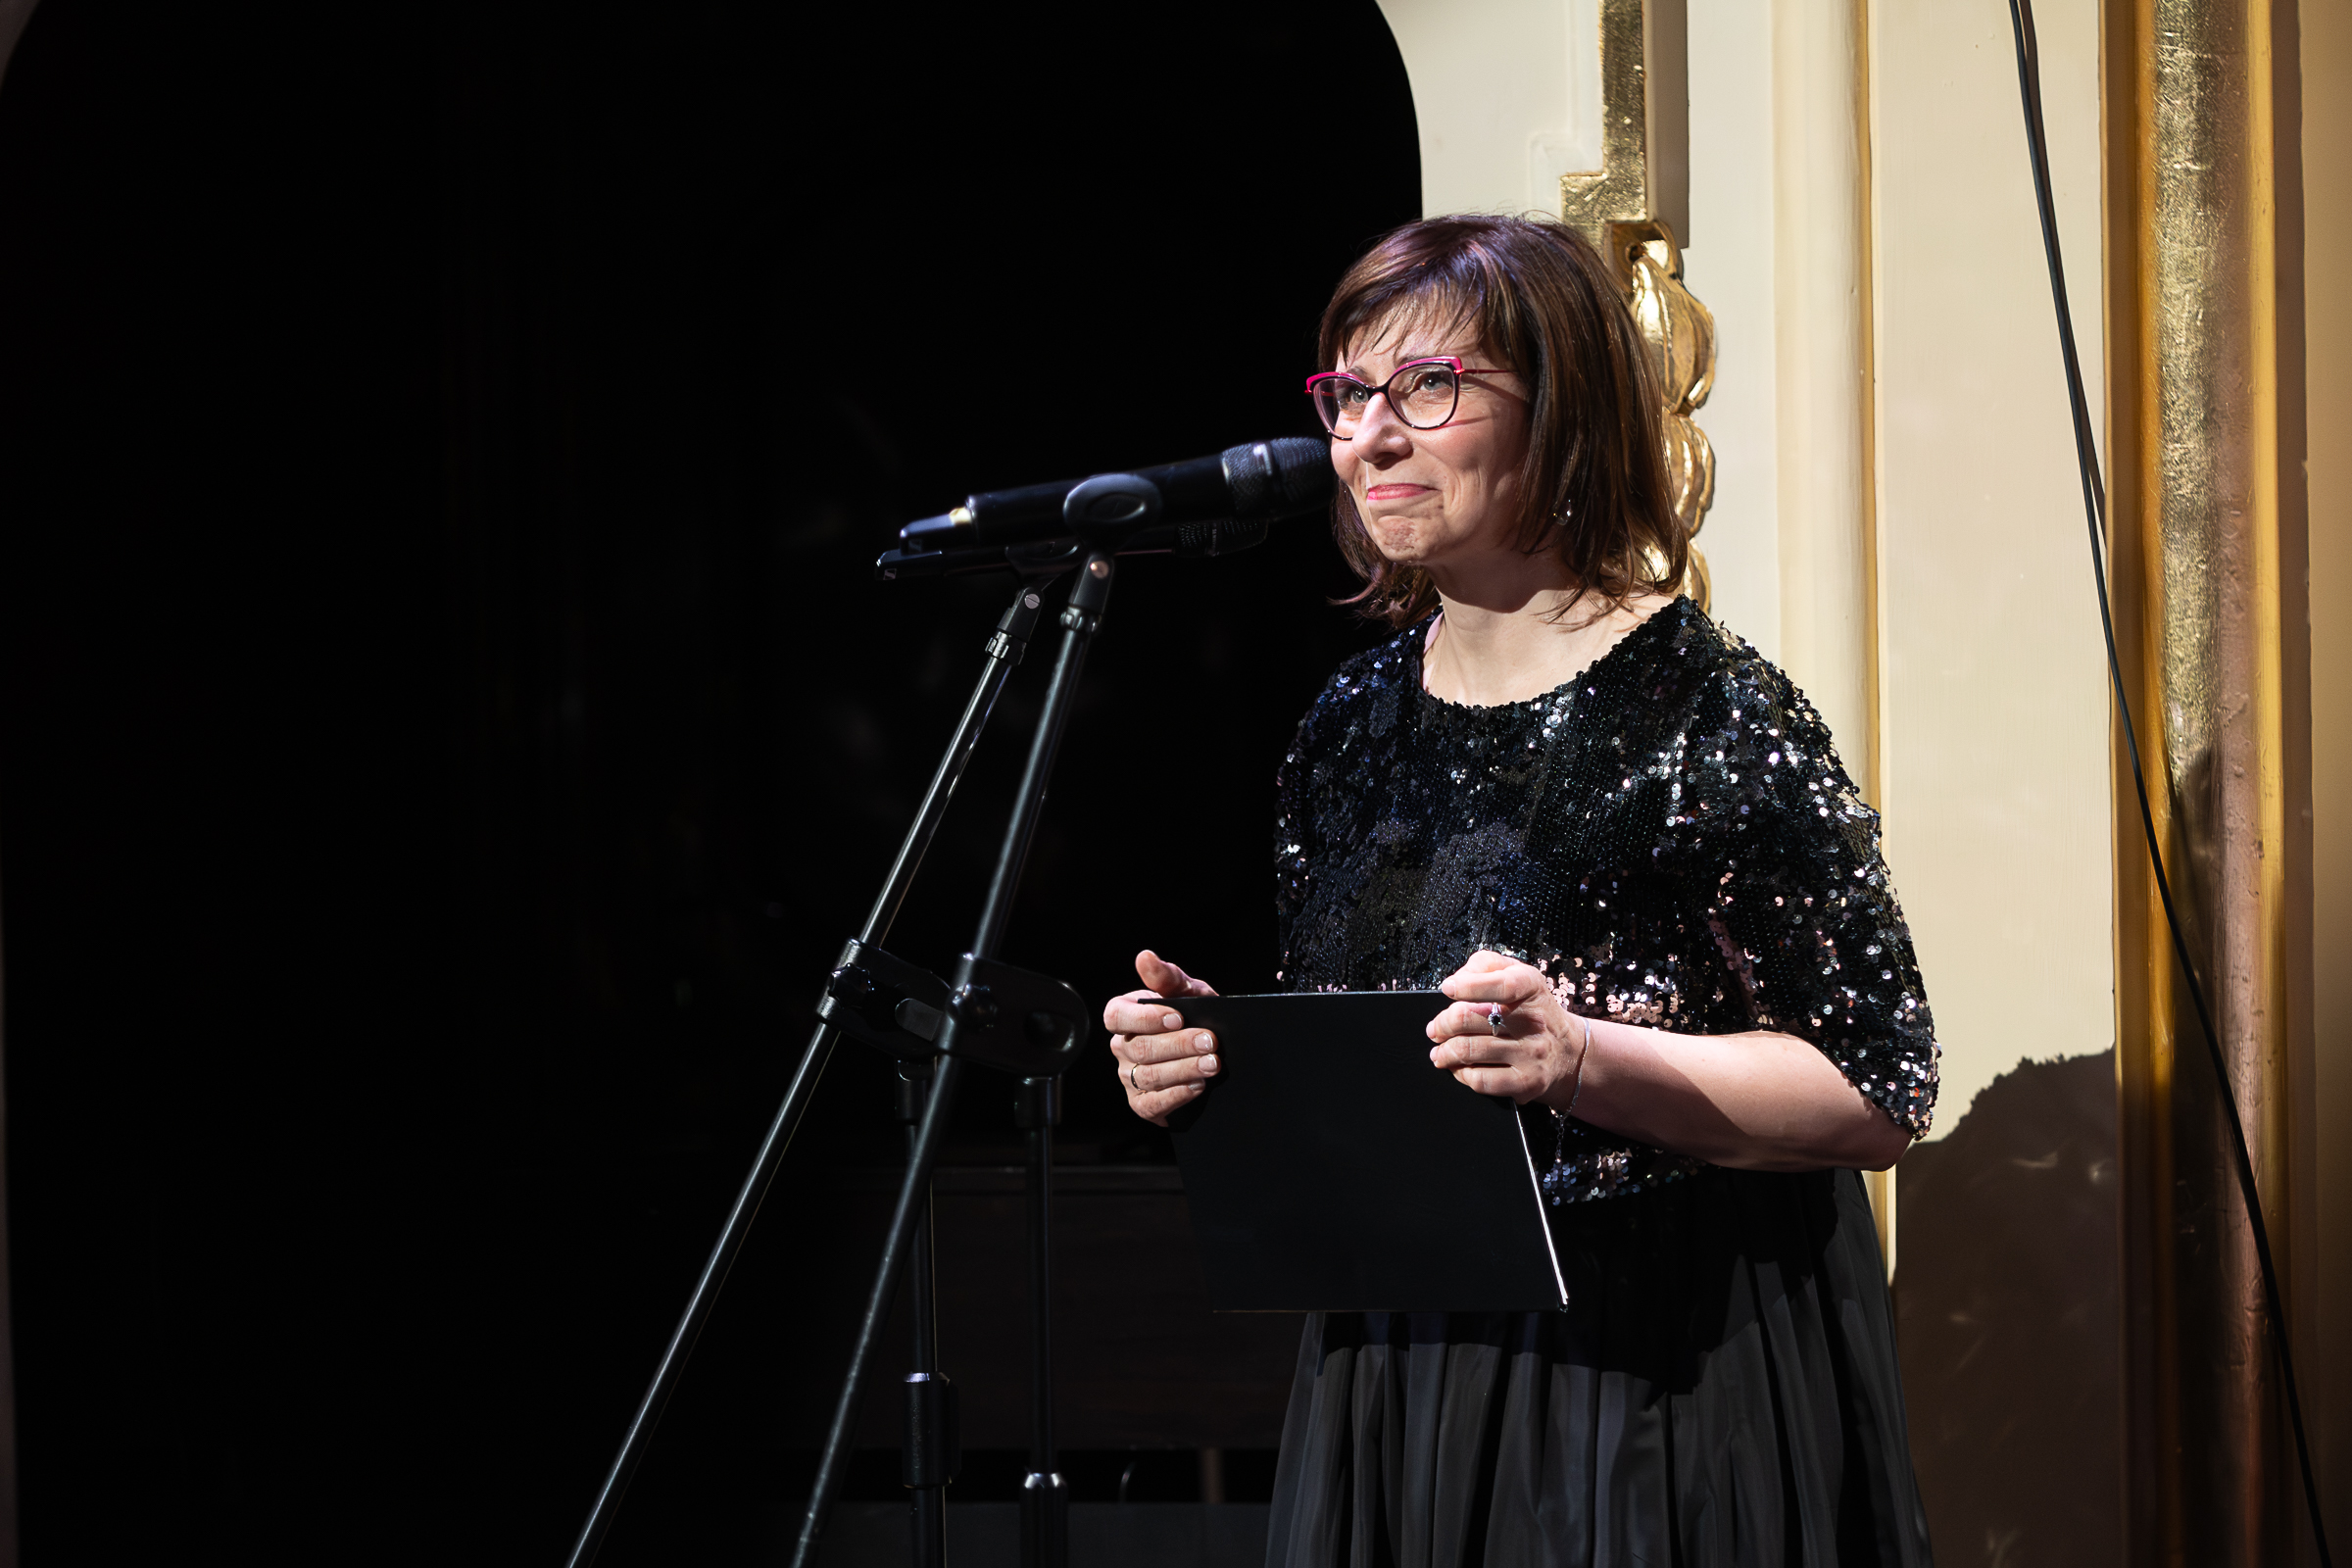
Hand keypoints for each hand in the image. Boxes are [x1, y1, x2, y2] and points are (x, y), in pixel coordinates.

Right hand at [1103, 949, 1218, 1126]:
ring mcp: (1129, 1077)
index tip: (1178, 1017)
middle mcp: (1122, 1047)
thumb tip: (1145, 957)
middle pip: (1140, 1048)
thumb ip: (1167, 977)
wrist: (1213, 1052)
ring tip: (1212, 1064)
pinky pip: (1153, 1103)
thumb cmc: (1195, 1016)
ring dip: (1184, 1069)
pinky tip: (1198, 1085)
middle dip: (1178, 1045)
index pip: (1117, 1016)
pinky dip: (1177, 1094)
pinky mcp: (1142, 1104)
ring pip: (1149, 1075)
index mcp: (1124, 1016)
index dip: (1145, 1018)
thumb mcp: (1188, 992)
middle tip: (1209, 1042)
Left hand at [1426, 949, 1587, 1105]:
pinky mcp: (1526, 1083)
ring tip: (1440, 1050)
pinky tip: (1459, 1067)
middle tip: (1436, 1029)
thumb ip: (1486, 965)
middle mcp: (1534, 1021)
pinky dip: (1460, 1073)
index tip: (1448, 989)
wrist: (1568, 1052)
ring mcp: (1531, 1054)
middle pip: (1469, 1018)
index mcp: (1530, 988)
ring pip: (1468, 1051)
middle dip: (1442, 1024)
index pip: (1500, 985)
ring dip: (1444, 1051)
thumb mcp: (1518, 975)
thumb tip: (1458, 979)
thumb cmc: (1532, 1010)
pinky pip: (1480, 1080)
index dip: (1468, 986)